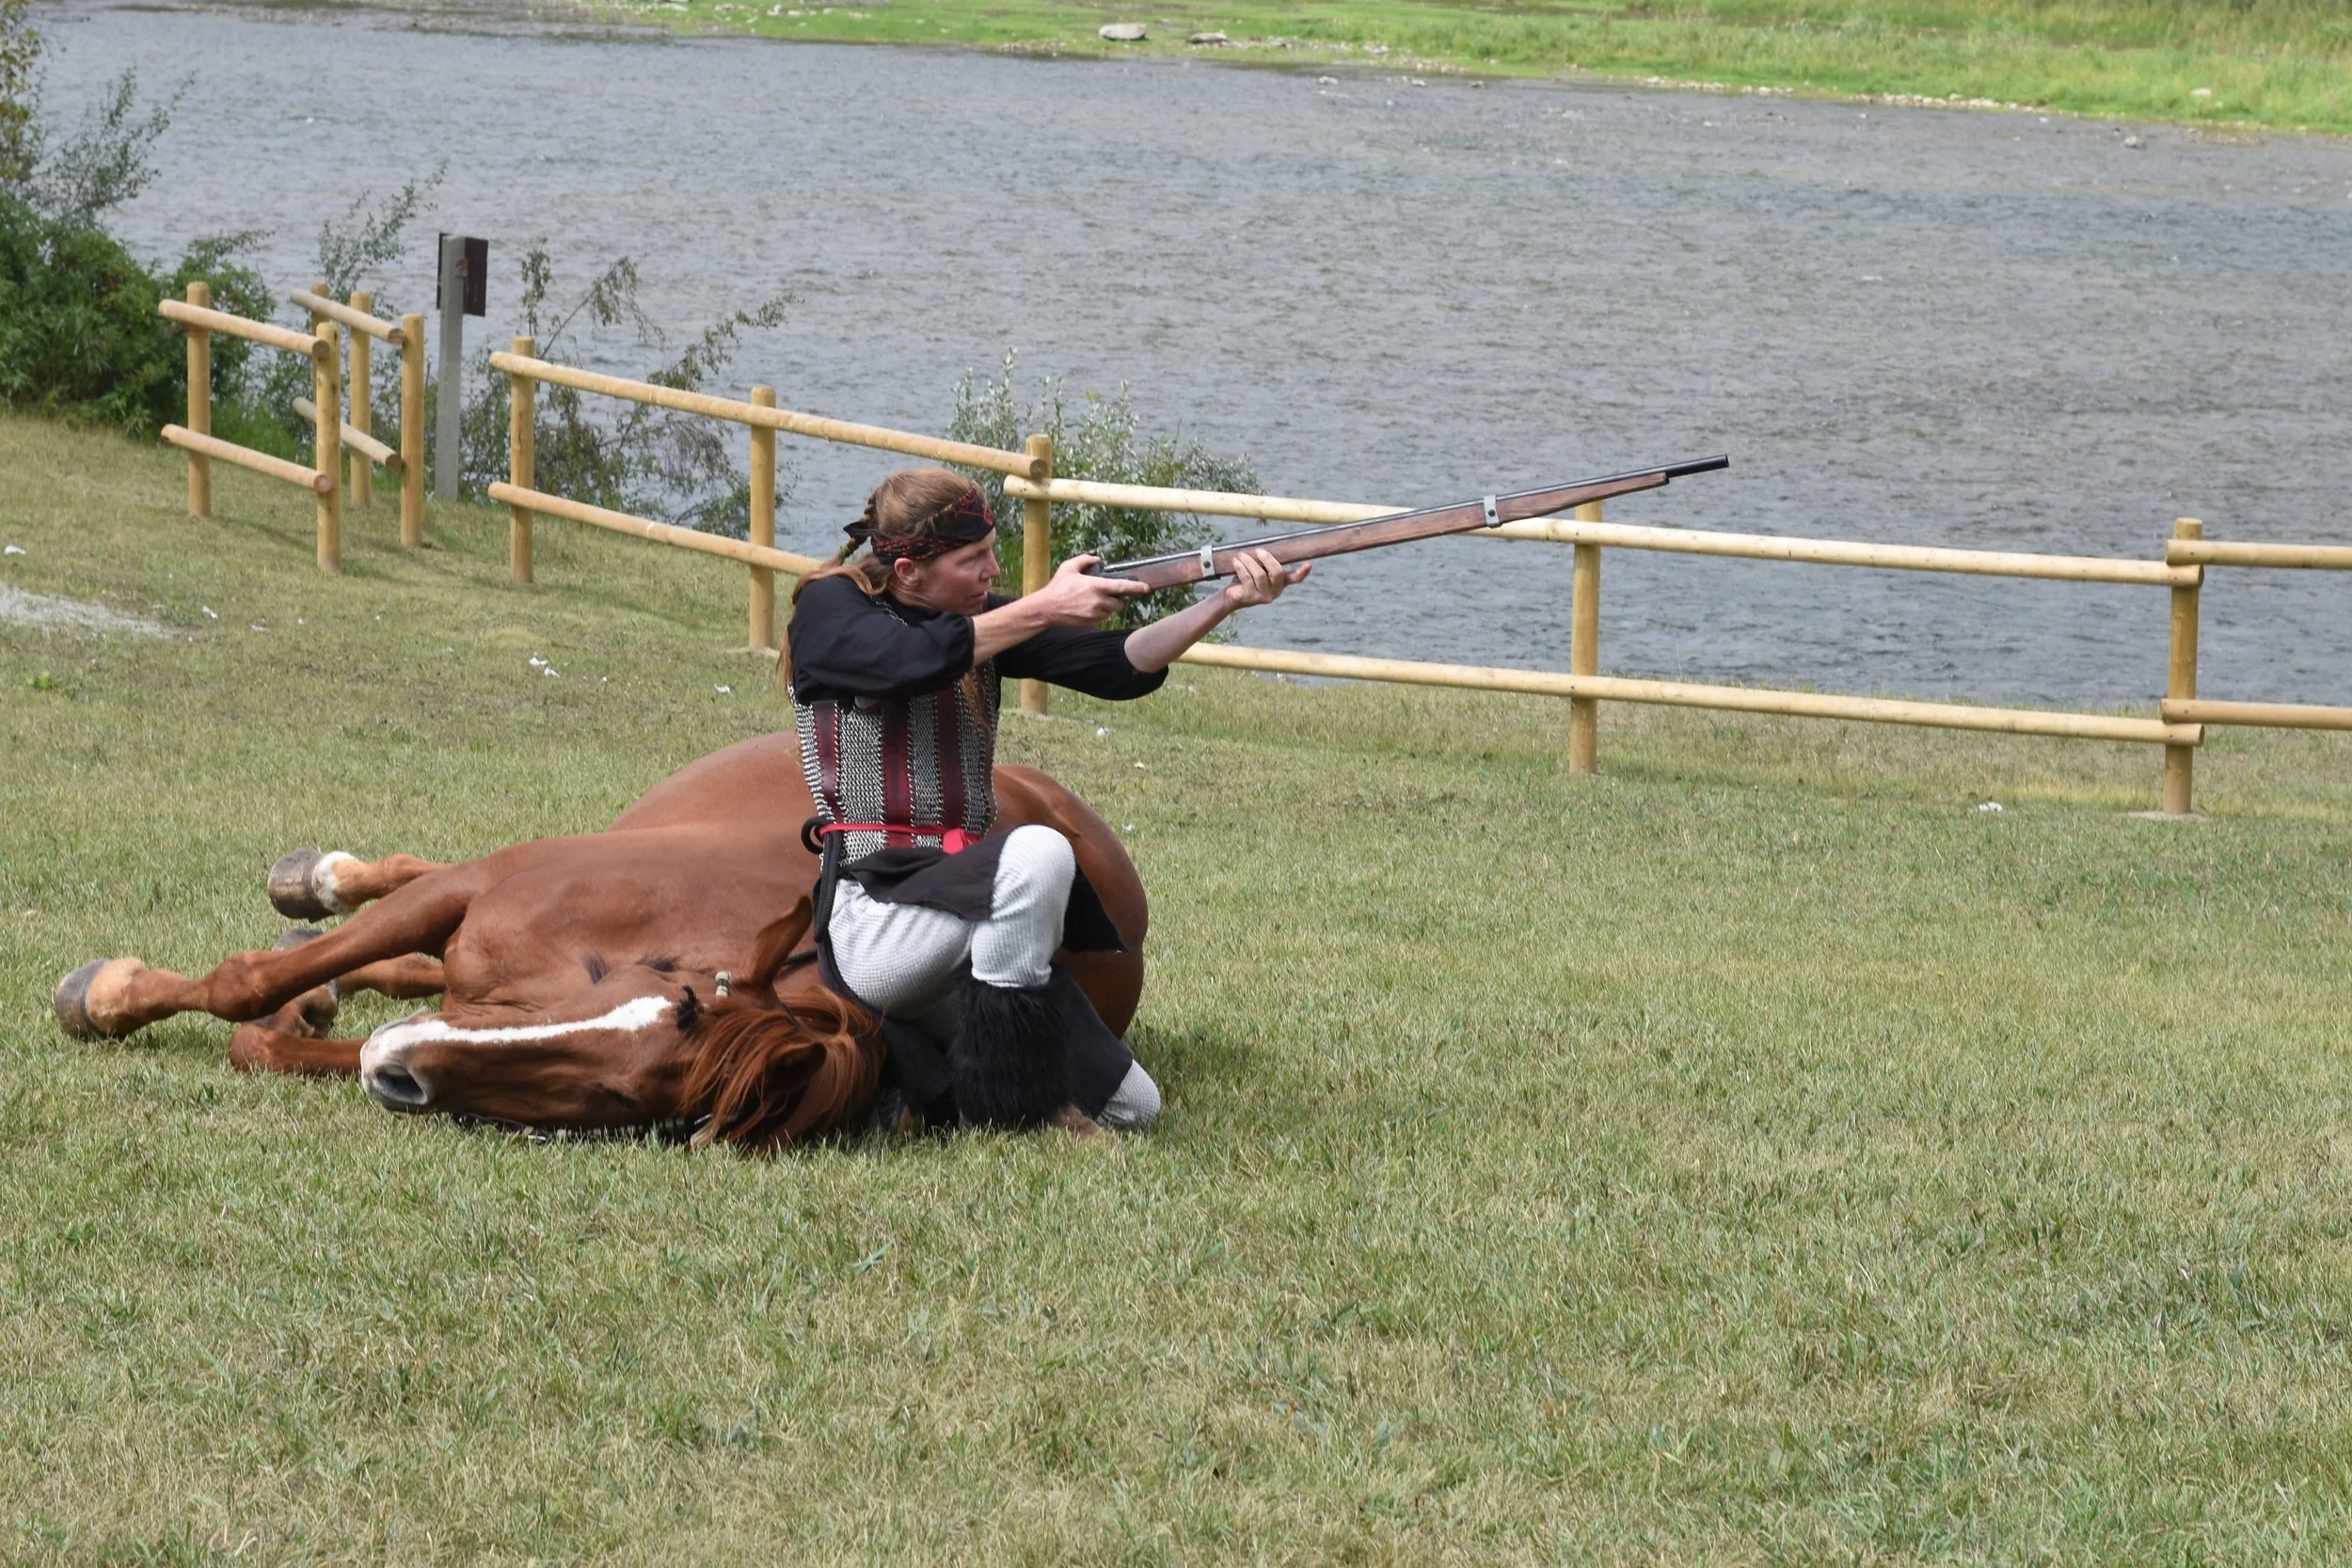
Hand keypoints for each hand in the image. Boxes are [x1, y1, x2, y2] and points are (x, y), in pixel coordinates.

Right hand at [1023, 554, 1150, 627]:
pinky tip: (1085, 608)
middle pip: (1119, 603)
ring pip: (1111, 611)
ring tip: (1091, 601)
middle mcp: (1098, 602)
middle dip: (1116, 599)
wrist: (1046, 609)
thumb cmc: (1057, 587)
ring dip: (1107, 607)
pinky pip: (1102, 618)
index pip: (1122, 587)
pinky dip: (1098, 613)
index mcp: (1095, 586)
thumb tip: (1098, 559)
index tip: (1147, 588)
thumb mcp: (1068, 567)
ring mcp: (1095, 615)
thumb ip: (1085, 560)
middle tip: (1105, 593)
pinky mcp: (1091, 623)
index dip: (1136, 587)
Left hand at [1218, 549, 1310, 608]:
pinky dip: (1241, 567)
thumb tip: (1264, 548)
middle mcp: (1275, 591)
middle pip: (1277, 573)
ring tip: (1241, 555)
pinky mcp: (1250, 597)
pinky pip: (1247, 579)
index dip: (1302, 572)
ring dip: (1249, 562)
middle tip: (1258, 550)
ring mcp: (1263, 596)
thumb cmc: (1248, 578)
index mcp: (1281, 582)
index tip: (1309, 565)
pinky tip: (1236, 561)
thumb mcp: (1259, 569)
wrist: (1232, 596)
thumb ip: (1265, 562)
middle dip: (1267, 559)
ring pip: (1260, 575)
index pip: (1295, 579)